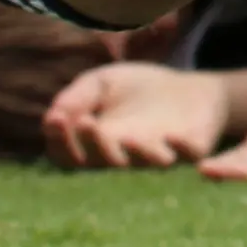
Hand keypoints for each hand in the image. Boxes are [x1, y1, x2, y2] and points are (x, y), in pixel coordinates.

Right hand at [42, 63, 228, 169]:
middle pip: (102, 163)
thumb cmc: (136, 89)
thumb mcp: (102, 83)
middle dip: (92, 144)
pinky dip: (181, 148)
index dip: (61, 141)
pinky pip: (188, 155)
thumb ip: (78, 97)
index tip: (57, 119)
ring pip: (144, 164)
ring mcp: (158, 155)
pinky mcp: (192, 149)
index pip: (69, 155)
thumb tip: (54, 115)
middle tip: (85, 122)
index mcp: (96, 147)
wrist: (188, 85)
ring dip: (134, 153)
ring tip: (126, 136)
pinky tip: (172, 136)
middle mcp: (124, 159)